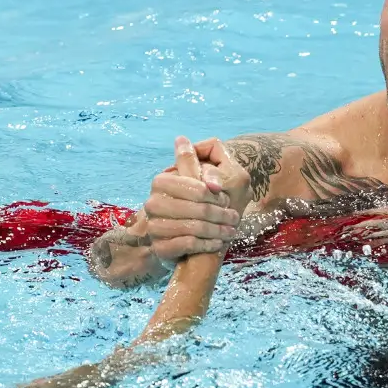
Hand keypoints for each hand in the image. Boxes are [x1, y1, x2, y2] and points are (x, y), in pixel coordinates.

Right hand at [143, 137, 247, 265]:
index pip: (196, 187)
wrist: (184, 245)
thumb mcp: (195, 181)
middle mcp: (152, 203)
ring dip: (217, 230)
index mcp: (160, 182)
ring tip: (230, 231)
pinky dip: (207, 245)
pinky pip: (188, 244)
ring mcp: (154, 227)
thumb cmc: (193, 206)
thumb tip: (181, 139)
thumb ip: (191, 161)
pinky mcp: (160, 248)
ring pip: (195, 227)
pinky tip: (218, 244)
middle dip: (221, 213)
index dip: (214, 193)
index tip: (227, 198)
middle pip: (198, 208)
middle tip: (235, 218)